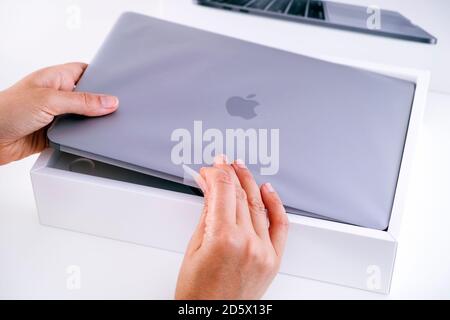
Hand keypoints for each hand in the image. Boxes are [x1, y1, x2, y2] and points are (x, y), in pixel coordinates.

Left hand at [0, 62, 118, 164]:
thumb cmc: (6, 109)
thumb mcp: (49, 100)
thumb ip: (82, 101)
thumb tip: (109, 101)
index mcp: (56, 77)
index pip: (87, 71)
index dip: (104, 76)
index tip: (121, 84)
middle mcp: (58, 95)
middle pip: (89, 98)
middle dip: (103, 104)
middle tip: (120, 109)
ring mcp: (57, 115)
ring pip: (85, 119)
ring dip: (94, 124)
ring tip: (109, 126)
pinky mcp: (56, 134)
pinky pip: (77, 136)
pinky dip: (85, 139)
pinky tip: (93, 140)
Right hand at [175, 156, 288, 299]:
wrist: (212, 319)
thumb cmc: (198, 293)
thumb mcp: (194, 248)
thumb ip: (206, 215)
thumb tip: (210, 190)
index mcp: (223, 239)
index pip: (223, 191)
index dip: (216, 173)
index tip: (212, 167)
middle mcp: (248, 242)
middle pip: (240, 194)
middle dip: (229, 174)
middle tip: (221, 164)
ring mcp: (264, 251)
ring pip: (258, 204)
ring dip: (248, 183)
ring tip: (240, 169)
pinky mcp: (273, 259)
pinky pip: (280, 225)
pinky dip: (275, 204)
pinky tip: (267, 189)